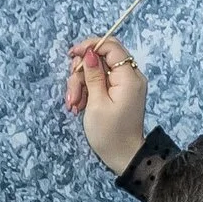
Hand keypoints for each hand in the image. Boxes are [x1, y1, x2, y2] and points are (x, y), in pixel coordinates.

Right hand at [64, 36, 147, 172]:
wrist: (122, 155)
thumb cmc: (110, 133)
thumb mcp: (96, 103)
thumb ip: (93, 75)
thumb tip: (90, 52)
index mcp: (129, 78)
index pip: (112, 47)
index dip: (90, 46)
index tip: (71, 55)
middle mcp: (131, 77)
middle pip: (101, 57)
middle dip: (81, 71)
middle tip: (73, 93)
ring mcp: (124, 84)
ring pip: (95, 69)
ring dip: (80, 84)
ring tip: (74, 104)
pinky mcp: (118, 91)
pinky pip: (99, 81)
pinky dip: (86, 90)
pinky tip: (78, 105)